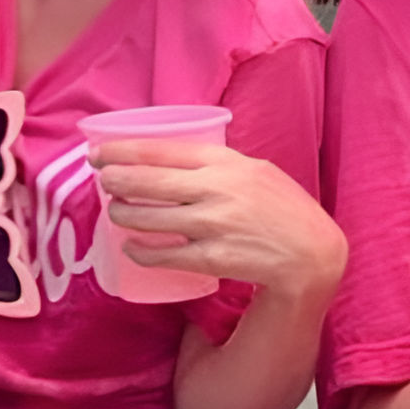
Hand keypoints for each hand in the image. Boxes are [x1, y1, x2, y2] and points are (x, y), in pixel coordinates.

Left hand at [95, 146, 346, 298]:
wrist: (311, 253)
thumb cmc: (283, 208)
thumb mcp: (256, 171)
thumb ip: (217, 165)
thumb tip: (171, 163)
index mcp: (225, 162)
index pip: (160, 150)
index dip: (121, 151)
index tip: (98, 154)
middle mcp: (215, 190)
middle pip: (145, 181)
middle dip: (114, 180)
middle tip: (102, 181)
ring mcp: (212, 225)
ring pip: (146, 218)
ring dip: (122, 214)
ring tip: (116, 212)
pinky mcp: (211, 258)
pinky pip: (162, 254)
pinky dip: (140, 250)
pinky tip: (132, 247)